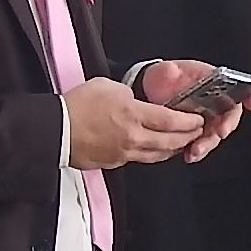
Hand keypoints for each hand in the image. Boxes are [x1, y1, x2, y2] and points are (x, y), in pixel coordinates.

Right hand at [65, 77, 206, 169]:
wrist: (53, 130)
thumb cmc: (75, 106)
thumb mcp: (107, 87)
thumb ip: (129, 95)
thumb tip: (137, 101)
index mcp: (133, 115)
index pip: (171, 121)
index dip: (189, 122)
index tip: (198, 119)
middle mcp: (133, 138)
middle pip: (170, 142)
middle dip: (187, 137)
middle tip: (196, 132)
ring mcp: (123, 153)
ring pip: (157, 155)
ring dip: (172, 149)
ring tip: (180, 143)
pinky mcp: (113, 163)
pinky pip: (139, 159)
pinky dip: (152, 154)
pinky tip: (154, 149)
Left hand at [136, 60, 250, 163]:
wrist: (148, 93)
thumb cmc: (162, 78)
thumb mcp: (166, 70)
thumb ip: (169, 71)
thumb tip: (171, 71)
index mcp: (212, 83)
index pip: (236, 88)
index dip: (247, 96)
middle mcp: (214, 103)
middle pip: (228, 117)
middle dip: (224, 128)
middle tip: (217, 134)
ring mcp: (206, 119)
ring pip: (215, 134)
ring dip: (208, 144)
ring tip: (196, 151)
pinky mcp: (196, 132)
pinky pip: (202, 143)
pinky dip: (197, 151)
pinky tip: (189, 154)